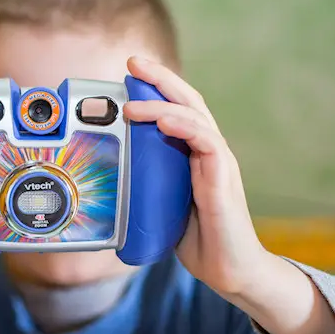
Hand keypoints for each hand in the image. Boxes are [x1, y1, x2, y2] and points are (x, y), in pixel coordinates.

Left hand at [122, 57, 266, 294]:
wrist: (230, 270)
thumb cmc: (198, 240)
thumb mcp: (159, 207)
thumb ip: (142, 188)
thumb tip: (104, 185)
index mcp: (192, 154)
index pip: (176, 110)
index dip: (155, 89)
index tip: (129, 74)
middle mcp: (207, 151)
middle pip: (187, 101)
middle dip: (160, 79)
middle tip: (133, 63)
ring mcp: (218, 162)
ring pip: (194, 116)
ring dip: (162, 105)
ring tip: (131, 104)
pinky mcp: (223, 177)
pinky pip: (206, 141)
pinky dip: (183, 127)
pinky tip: (164, 122)